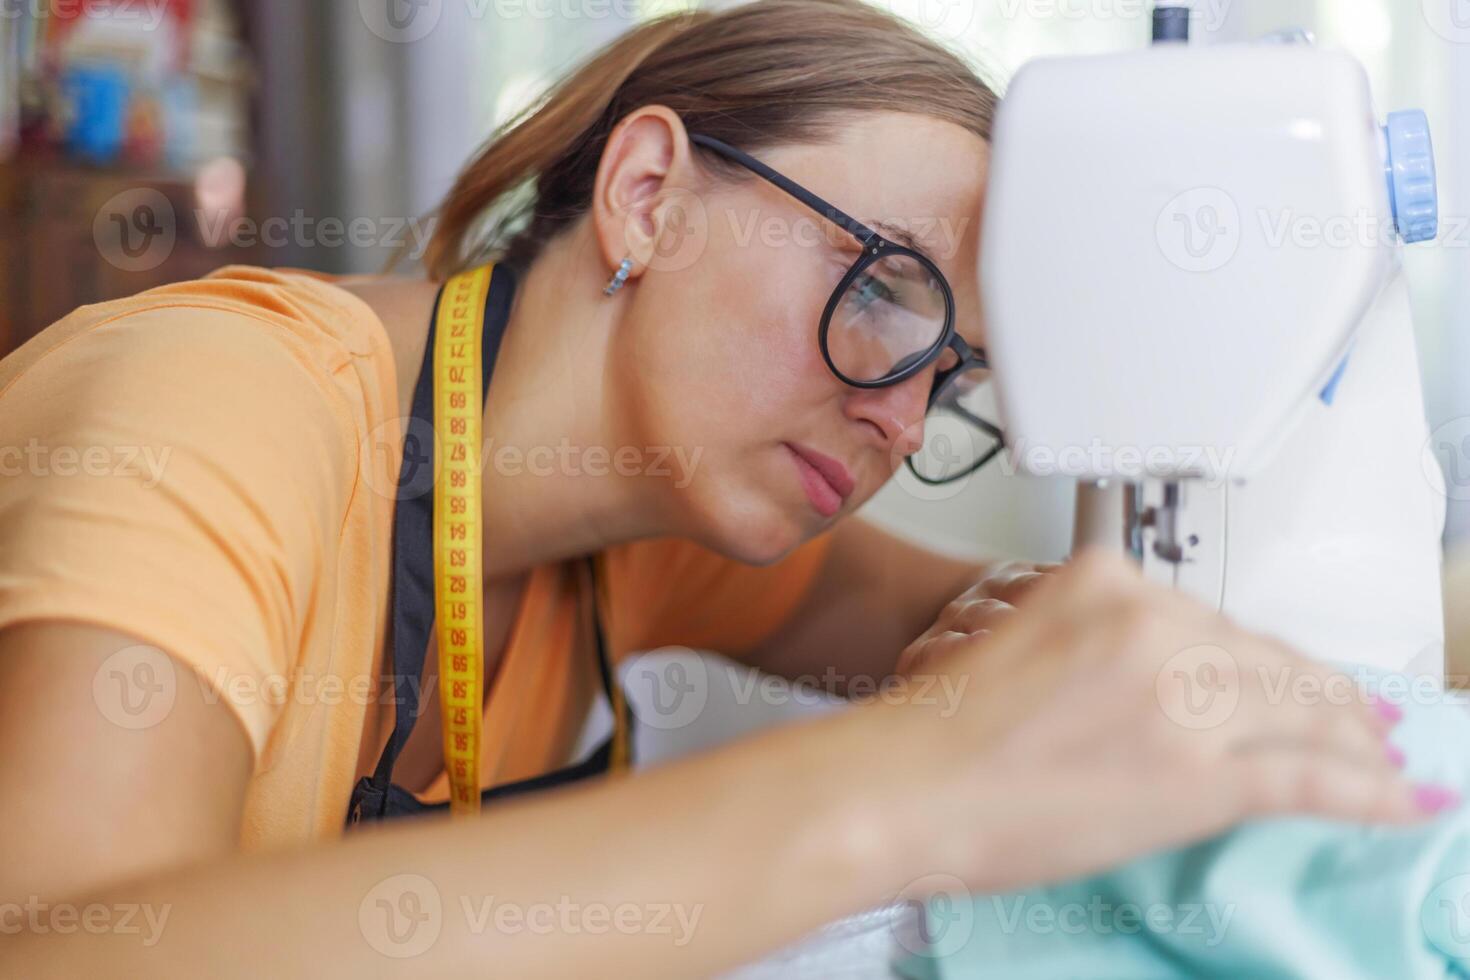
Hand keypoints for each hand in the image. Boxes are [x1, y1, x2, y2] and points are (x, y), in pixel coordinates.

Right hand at [876, 549, 1446, 895]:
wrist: (903, 785)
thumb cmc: (939, 732)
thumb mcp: (1022, 645)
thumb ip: (1099, 642)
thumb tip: (1157, 689)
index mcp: (1108, 584)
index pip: (1219, 619)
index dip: (1269, 657)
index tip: (1292, 675)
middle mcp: (1154, 626)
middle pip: (1269, 659)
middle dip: (1322, 697)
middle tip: (1357, 722)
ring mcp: (1182, 697)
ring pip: (1303, 712)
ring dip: (1354, 743)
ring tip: (1379, 762)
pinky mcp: (1200, 771)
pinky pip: (1310, 776)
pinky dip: (1364, 791)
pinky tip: (1392, 798)